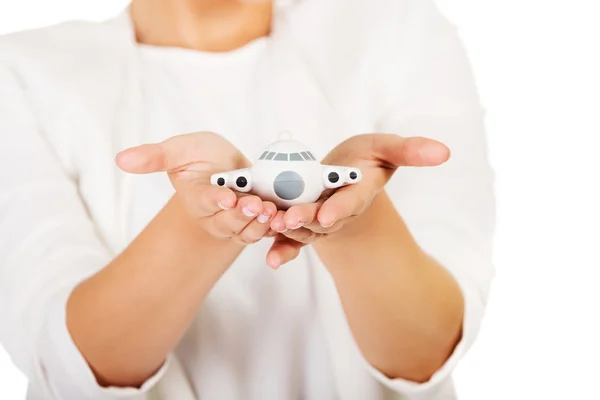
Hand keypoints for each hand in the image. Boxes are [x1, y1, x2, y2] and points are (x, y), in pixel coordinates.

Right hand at [115, 132, 279, 245]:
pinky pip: (266, 231)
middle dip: (242, 214)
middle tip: (256, 204)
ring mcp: (237, 222)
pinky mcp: (257, 224)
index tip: (226, 196)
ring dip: (260, 223)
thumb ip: (155, 156)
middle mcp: (216, 216)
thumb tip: (120, 158)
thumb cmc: (201, 156)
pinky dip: (275, 228)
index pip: (204, 202)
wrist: (228, 165)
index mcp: (197, 198)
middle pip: (228, 221)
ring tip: (272, 211)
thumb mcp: (179, 149)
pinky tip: (285, 218)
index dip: (214, 200)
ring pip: (248, 230)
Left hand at [266, 134, 449, 267]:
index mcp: (357, 191)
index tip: (328, 215)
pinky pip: (291, 240)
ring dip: (288, 231)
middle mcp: (338, 209)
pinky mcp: (301, 225)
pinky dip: (282, 250)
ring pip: (303, 229)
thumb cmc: (364, 159)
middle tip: (291, 219)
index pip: (351, 200)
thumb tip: (444, 151)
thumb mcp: (385, 148)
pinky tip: (272, 260)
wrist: (343, 176)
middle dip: (308, 220)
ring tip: (274, 226)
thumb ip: (409, 150)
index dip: (341, 208)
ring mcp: (318, 219)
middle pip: (323, 218)